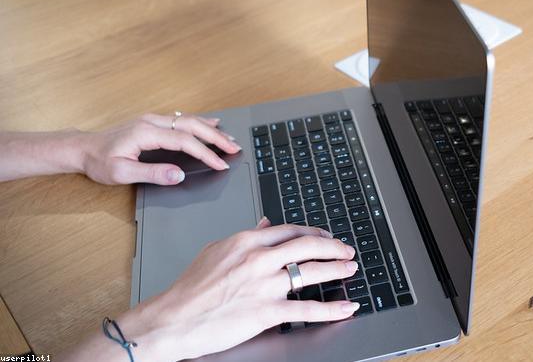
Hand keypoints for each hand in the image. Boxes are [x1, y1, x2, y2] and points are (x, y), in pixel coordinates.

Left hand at [78, 113, 240, 184]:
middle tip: (235, 147)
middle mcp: (151, 122)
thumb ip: (152, 173)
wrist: (82, 149)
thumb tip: (178, 175)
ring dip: (211, 129)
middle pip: (192, 126)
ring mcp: (152, 120)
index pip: (185, 141)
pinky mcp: (152, 122)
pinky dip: (200, 122)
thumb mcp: (122, 173)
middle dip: (216, 137)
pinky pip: (181, 118)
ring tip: (229, 137)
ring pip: (188, 120)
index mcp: (146, 133)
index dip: (206, 153)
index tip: (221, 164)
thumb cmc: (99, 161)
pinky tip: (211, 122)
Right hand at [113, 219, 359, 360]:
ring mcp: (264, 285)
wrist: (172, 319)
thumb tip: (265, 224)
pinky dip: (331, 309)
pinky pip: (307, 309)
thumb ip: (245, 237)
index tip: (325, 235)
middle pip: (307, 245)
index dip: (313, 232)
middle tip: (346, 249)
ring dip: (337, 269)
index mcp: (246, 242)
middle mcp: (258, 259)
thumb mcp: (216, 251)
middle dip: (333, 246)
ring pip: (312, 272)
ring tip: (350, 269)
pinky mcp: (266, 312)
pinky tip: (345, 307)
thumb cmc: (189, 289)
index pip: (289, 230)